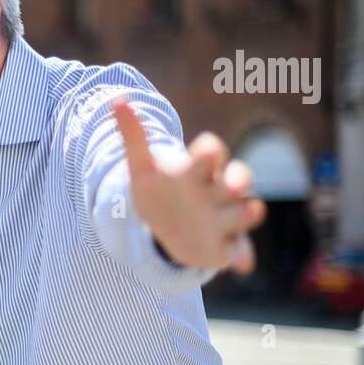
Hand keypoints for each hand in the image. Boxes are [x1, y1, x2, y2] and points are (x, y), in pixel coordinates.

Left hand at [112, 98, 265, 273]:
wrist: (166, 223)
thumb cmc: (159, 190)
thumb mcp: (142, 168)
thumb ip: (133, 137)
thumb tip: (116, 99)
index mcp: (200, 169)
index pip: (211, 153)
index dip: (210, 152)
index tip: (204, 150)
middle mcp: (220, 190)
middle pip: (241, 178)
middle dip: (241, 180)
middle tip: (234, 186)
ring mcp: (227, 217)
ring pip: (246, 211)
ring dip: (246, 213)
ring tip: (243, 216)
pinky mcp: (227, 245)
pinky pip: (241, 250)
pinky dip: (243, 256)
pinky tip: (240, 265)